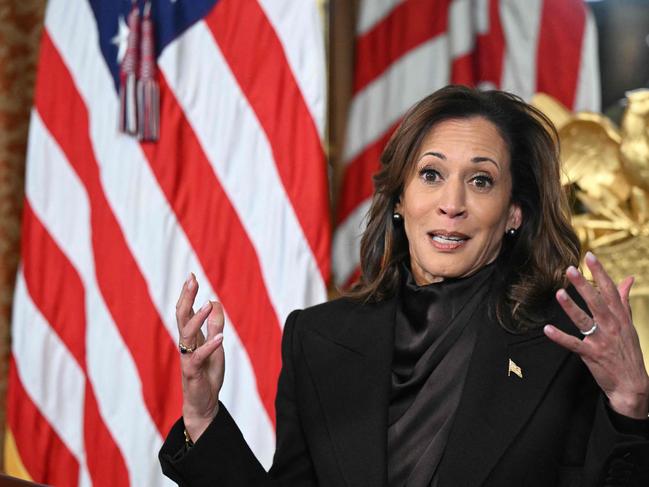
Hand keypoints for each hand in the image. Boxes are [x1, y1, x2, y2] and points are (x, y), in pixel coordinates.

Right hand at [176, 273, 224, 440]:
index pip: (186, 311)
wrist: (203, 402)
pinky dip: (209, 347)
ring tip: (209, 304)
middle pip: (182, 316)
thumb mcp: (216, 344)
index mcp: (191, 337)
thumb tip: (214, 301)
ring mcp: (187, 357)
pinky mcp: (192, 372)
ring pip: (187, 334)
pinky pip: (198, 357)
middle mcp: (186, 344)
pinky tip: (220, 338)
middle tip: (192, 279)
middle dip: (186, 297)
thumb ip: (215, 325)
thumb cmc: (208, 373)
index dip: (188, 293)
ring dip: (198, 318)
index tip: (191, 275)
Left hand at [544, 252, 648, 418]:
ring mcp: (602, 341)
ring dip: (571, 307)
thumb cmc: (628, 351)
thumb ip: (624, 300)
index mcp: (620, 317)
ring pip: (584, 321)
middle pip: (596, 302)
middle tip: (570, 269)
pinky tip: (547, 329)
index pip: (610, 290)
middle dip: (583, 285)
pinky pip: (573, 344)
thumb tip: (628, 278)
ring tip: (559, 293)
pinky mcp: (591, 355)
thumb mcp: (629, 324)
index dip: (599, 272)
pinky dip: (560, 337)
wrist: (633, 384)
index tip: (589, 256)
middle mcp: (612, 326)